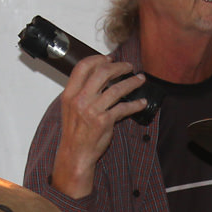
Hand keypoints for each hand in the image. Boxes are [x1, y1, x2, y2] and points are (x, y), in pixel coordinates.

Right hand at [50, 54, 147, 198]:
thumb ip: (80, 92)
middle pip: (102, 73)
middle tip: (128, 66)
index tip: (109, 58)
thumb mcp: (70, 108)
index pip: (83, 67)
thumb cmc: (74, 132)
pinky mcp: (105, 121)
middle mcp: (80, 100)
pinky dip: (135, 104)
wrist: (76, 153)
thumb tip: (97, 77)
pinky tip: (142, 103)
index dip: (98, 59)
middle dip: (119, 67)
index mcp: (69, 94)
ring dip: (132, 82)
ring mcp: (93, 110)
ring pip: (117, 88)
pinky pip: (124, 108)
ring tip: (140, 79)